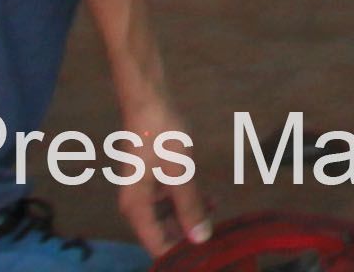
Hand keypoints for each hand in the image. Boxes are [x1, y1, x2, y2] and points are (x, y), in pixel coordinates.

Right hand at [115, 77, 212, 257]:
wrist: (149, 101)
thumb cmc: (161, 135)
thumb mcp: (180, 173)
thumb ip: (190, 207)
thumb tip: (201, 239)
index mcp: (136, 208)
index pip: (156, 245)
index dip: (179, 252)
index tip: (205, 252)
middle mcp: (136, 204)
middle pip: (161, 232)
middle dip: (187, 233)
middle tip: (217, 229)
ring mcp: (144, 191)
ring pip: (167, 216)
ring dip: (190, 215)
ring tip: (215, 208)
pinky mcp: (152, 179)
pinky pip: (169, 200)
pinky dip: (186, 201)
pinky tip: (207, 198)